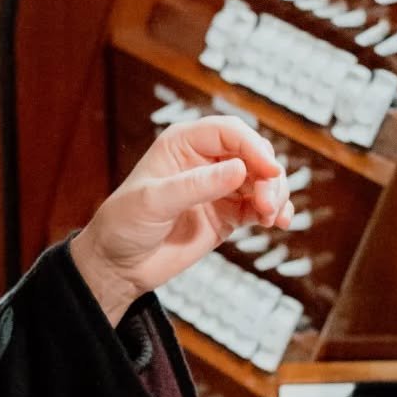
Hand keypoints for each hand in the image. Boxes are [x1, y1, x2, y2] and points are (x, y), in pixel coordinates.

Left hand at [71, 116, 292, 323]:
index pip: (229, 132)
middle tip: (268, 204)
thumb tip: (239, 169)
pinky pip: (261, 205)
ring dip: (276, 194)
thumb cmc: (123, 224)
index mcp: (182, 144)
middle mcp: (205, 160)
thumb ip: (196, 185)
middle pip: (253, 153)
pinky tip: (277, 223)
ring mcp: (219, 187)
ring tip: (271, 218)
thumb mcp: (154, 201)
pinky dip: (275, 211)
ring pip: (263, 179)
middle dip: (269, 175)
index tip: (269, 170)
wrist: (119, 265)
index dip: (253, 146)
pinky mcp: (229, 213)